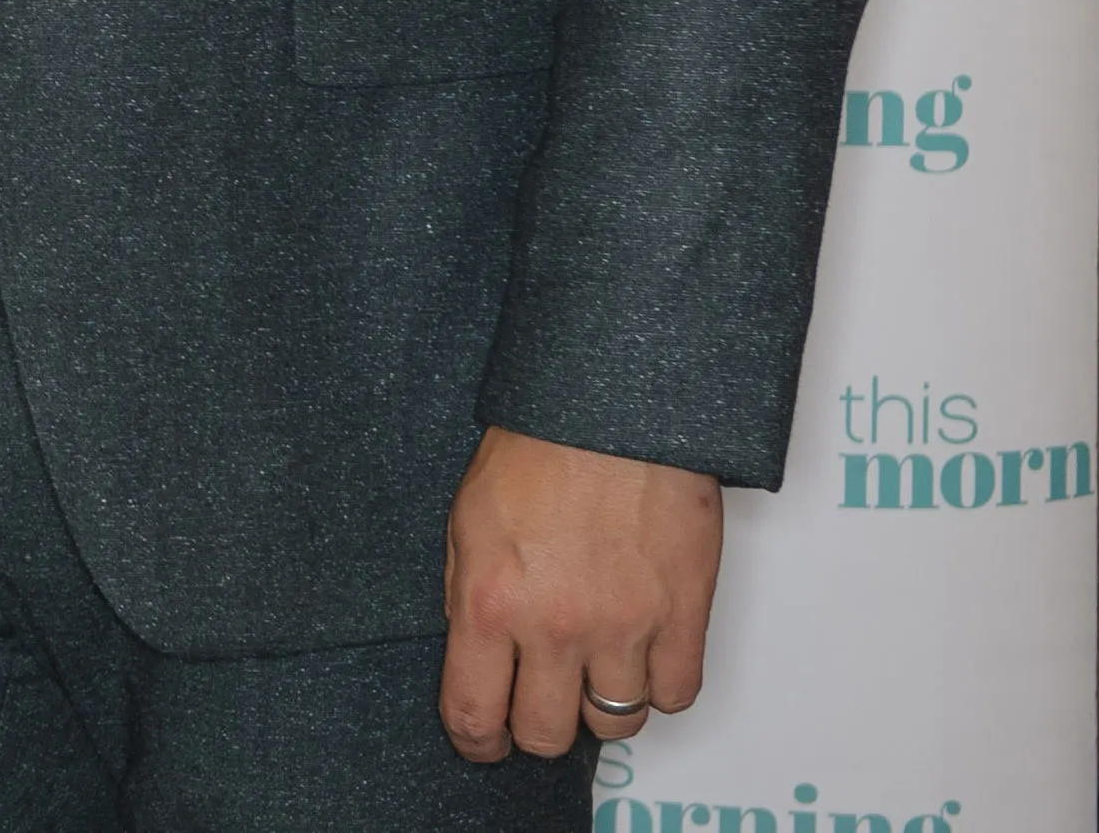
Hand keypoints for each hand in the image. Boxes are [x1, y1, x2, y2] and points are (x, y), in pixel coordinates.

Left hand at [440, 426, 721, 760]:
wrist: (613, 409)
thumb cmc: (537, 449)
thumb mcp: (467, 521)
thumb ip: (468, 597)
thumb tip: (476, 656)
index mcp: (490, 601)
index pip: (476, 714)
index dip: (477, 741)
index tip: (482, 741)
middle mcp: (556, 626)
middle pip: (548, 734)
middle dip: (538, 726)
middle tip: (539, 701)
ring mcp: (626, 627)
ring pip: (615, 725)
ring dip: (600, 705)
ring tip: (592, 668)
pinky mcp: (684, 617)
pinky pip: (675, 696)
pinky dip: (658, 688)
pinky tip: (640, 657)